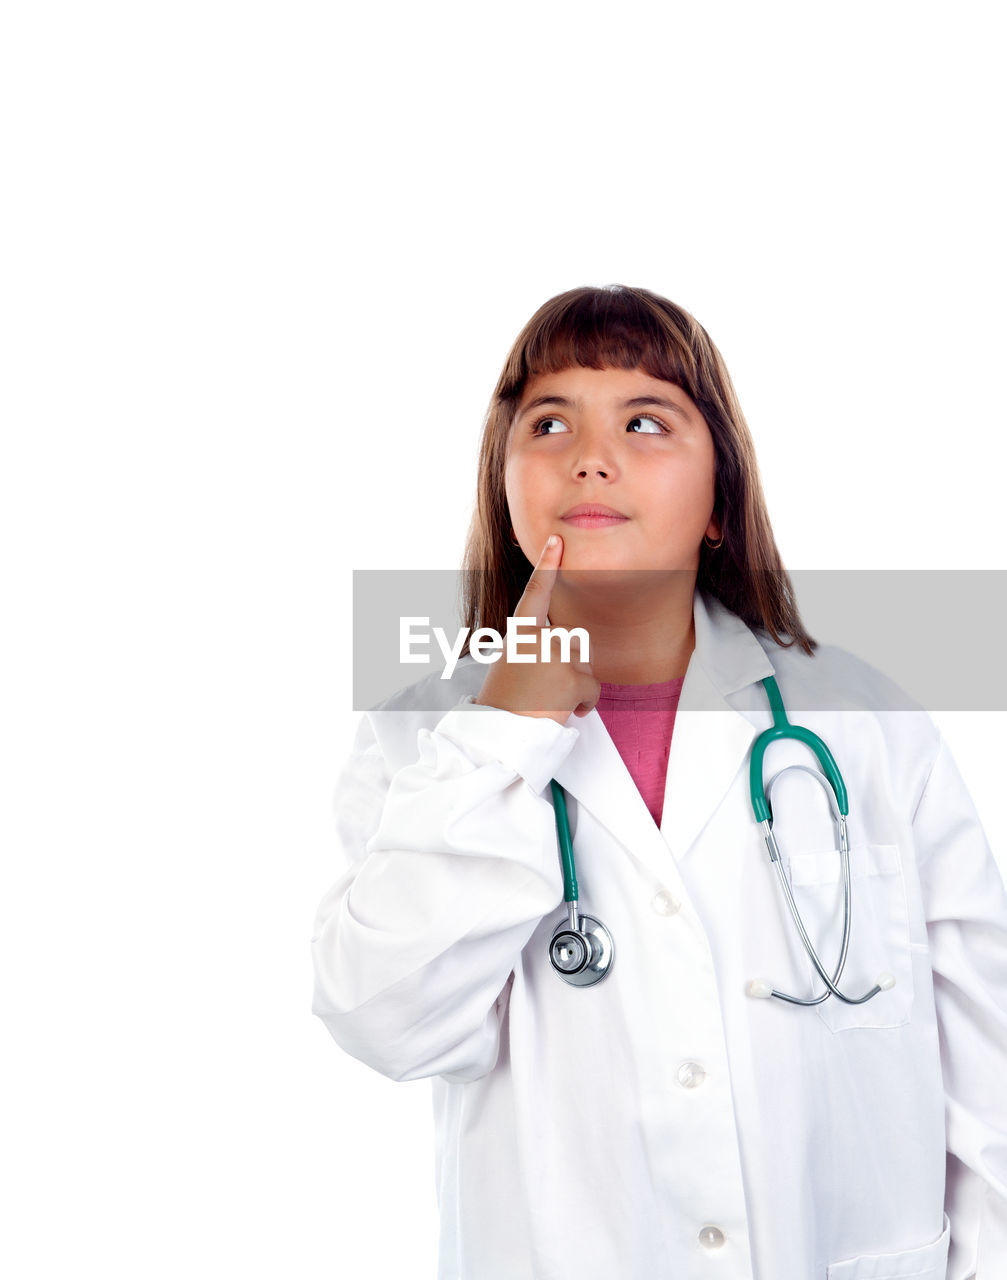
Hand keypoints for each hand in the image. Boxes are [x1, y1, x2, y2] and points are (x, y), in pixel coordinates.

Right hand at [473, 535, 598, 724]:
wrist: (498, 734)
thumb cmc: (504, 704)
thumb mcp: (511, 665)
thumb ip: (534, 647)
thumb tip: (565, 646)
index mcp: (519, 633)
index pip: (535, 593)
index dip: (546, 565)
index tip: (556, 540)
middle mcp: (539, 637)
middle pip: (574, 642)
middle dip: (569, 666)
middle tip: (541, 689)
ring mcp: (556, 655)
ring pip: (585, 664)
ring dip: (575, 686)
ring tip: (547, 701)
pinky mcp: (573, 677)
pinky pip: (593, 689)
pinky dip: (583, 705)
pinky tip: (562, 711)